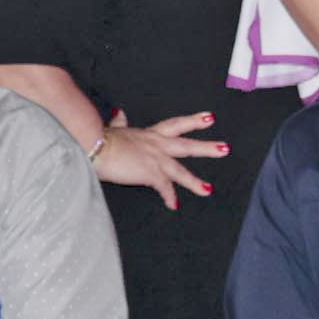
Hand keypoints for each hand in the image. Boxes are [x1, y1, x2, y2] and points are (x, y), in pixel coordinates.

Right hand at [96, 111, 224, 204]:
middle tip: (225, 148)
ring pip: (180, 170)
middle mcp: (156, 144)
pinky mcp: (149, 172)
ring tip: (208, 190)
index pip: (174, 125)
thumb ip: (120, 123)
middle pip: (186, 145)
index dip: (192, 122)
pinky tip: (174, 205)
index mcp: (148, 134)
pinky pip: (164, 187)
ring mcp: (154, 158)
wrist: (93, 146)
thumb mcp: (114, 128)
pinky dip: (169, 197)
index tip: (209, 118)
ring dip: (195, 182)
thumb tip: (120, 113)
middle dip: (206, 147)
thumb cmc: (99, 138)